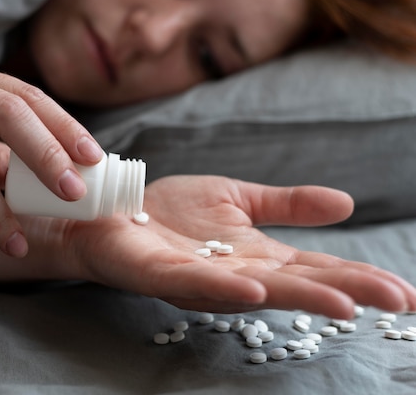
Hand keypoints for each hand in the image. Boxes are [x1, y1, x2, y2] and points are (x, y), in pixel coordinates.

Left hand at [52, 176, 415, 317]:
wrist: (115, 208)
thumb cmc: (172, 210)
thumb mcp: (238, 198)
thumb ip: (286, 205)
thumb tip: (346, 204)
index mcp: (256, 255)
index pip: (316, 268)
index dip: (359, 278)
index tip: (406, 293)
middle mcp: (235, 272)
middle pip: (297, 284)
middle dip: (348, 292)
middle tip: (398, 300)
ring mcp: (201, 276)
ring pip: (256, 288)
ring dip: (300, 296)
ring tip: (346, 303)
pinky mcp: (163, 272)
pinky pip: (198, 281)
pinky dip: (228, 285)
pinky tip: (258, 288)